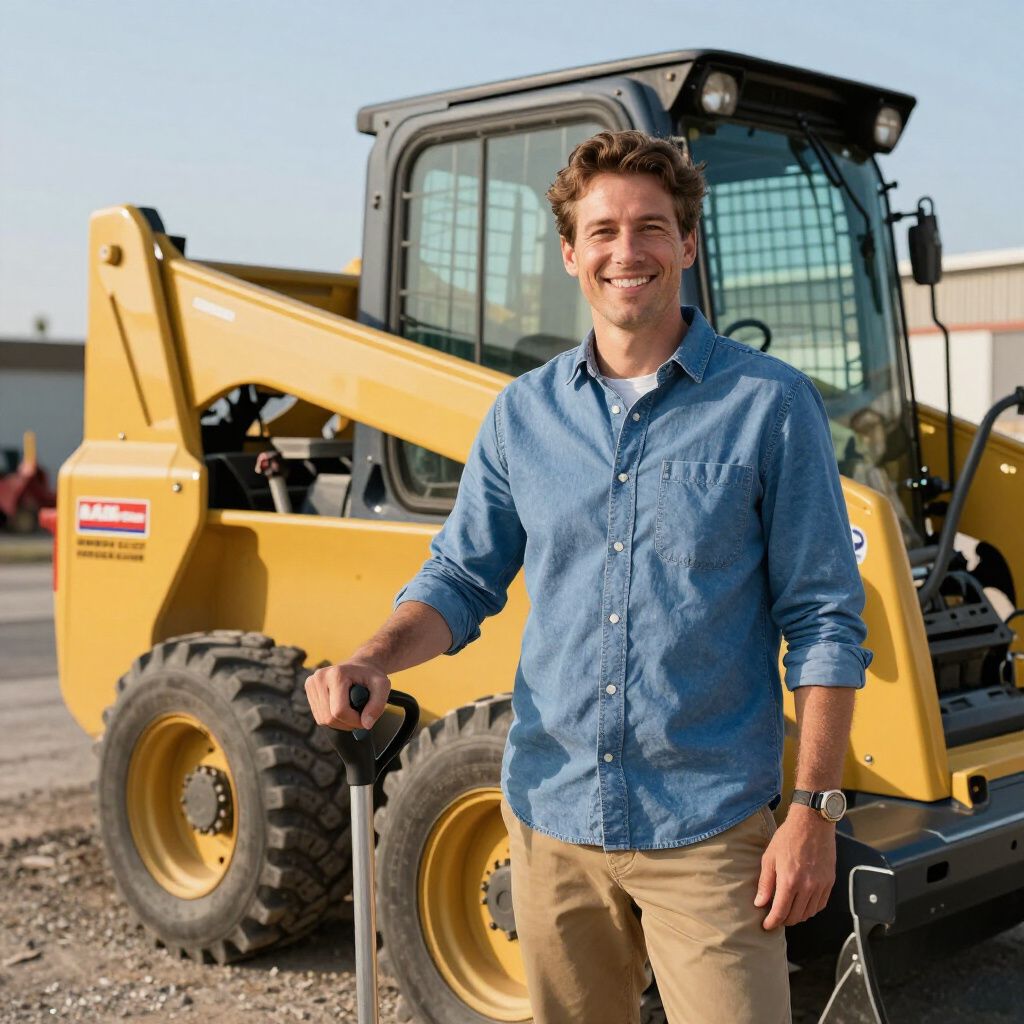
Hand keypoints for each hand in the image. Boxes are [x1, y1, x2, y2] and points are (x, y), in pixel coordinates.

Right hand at [304, 659, 391, 730]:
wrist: (360, 666)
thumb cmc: (371, 676)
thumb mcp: (382, 686)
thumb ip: (377, 705)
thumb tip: (366, 724)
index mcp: (336, 674)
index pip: (339, 711)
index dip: (354, 721)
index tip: (366, 718)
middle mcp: (319, 677)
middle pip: (329, 718)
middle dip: (347, 723)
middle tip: (360, 716)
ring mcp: (311, 683)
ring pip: (323, 720)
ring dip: (340, 722)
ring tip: (352, 710)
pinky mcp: (309, 690)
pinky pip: (319, 717)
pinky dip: (333, 719)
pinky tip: (342, 708)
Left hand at [755, 806, 836, 929]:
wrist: (812, 824)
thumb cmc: (788, 838)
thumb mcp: (769, 858)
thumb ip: (765, 883)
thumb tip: (760, 904)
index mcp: (789, 881)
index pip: (780, 913)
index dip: (772, 923)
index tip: (766, 926)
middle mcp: (807, 887)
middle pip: (796, 917)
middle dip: (783, 921)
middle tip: (775, 917)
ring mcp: (820, 885)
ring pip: (809, 913)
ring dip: (797, 916)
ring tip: (788, 911)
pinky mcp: (830, 882)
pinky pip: (820, 905)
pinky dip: (811, 909)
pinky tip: (802, 904)